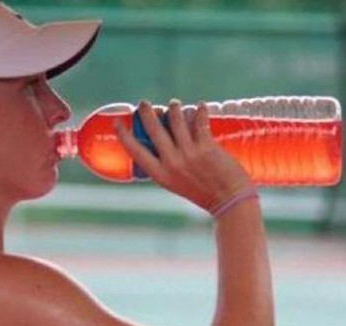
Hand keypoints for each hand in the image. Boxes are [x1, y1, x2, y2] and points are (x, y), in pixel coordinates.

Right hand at [115, 100, 251, 214]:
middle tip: (144, 104)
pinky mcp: (207, 147)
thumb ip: (169, 166)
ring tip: (174, 104)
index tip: (117, 123)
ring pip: (176, 120)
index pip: (135, 151)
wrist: (228, 201)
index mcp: (160, 175)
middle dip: (146, 112)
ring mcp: (189, 154)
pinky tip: (200, 105)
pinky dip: (199, 110)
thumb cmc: (204, 193)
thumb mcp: (177, 183)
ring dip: (174, 107)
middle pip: (153, 129)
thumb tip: (168, 141)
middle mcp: (172, 162)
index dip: (123, 135)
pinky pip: (199, 121)